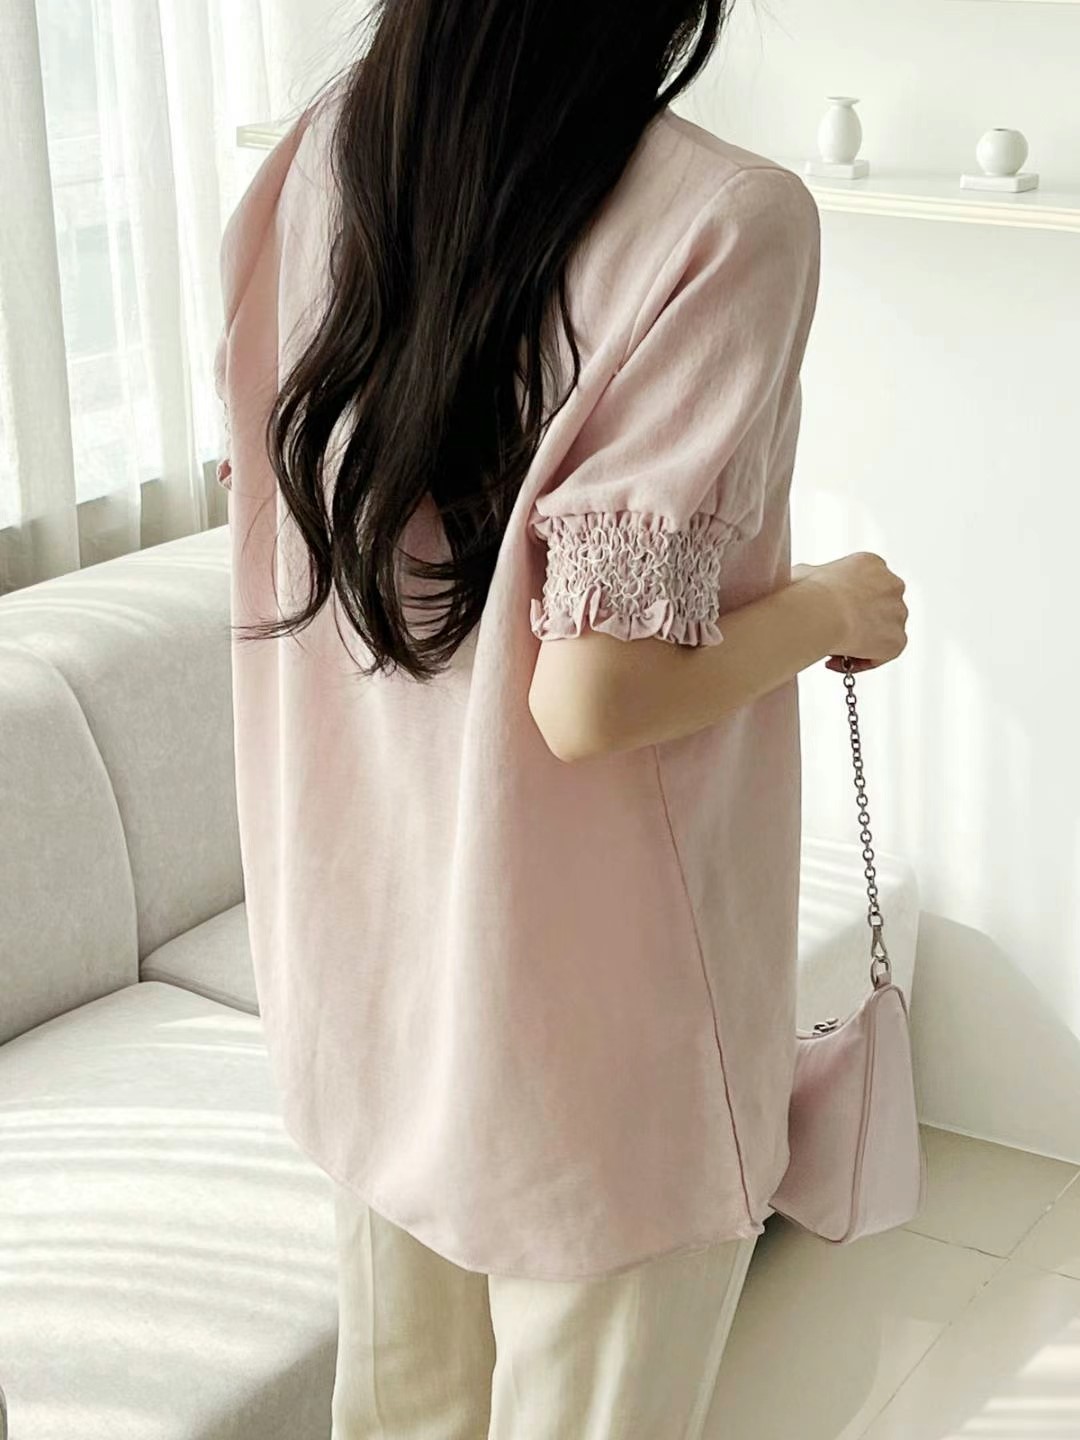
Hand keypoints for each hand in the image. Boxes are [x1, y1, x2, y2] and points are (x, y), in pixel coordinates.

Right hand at [790, 556, 907, 672]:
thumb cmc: (807, 592)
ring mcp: (898, 613)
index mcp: (871, 564)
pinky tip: (837, 661)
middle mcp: (891, 585)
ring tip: (831, 649)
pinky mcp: (898, 640)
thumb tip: (805, 583)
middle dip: (857, 622)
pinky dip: (861, 661)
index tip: (828, 614)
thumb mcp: (803, 572)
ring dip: (859, 642)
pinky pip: (881, 656)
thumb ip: (813, 577)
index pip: (866, 585)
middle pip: (878, 608)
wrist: (819, 612)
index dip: (846, 603)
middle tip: (831, 634)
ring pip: (880, 633)